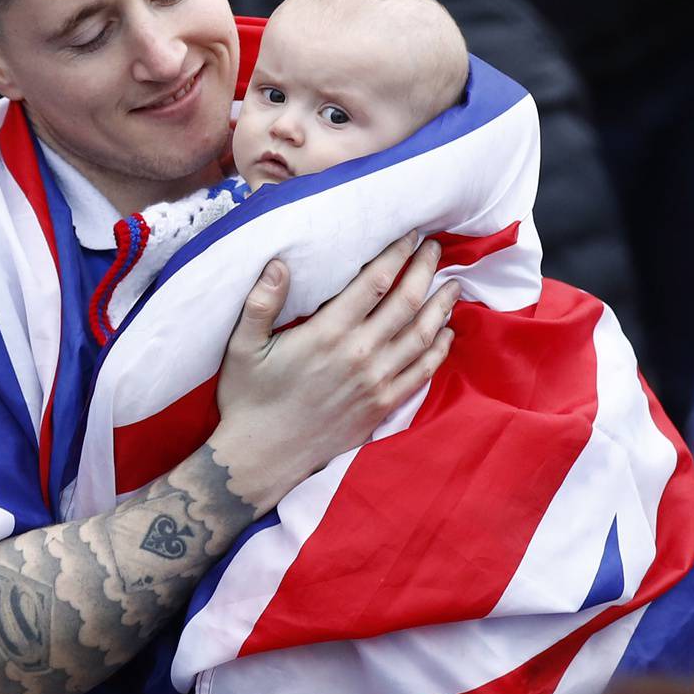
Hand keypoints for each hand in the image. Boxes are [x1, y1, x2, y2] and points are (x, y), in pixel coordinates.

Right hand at [211, 233, 457, 511]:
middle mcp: (359, 354)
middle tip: (435, 249)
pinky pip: (421, 373)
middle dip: (424, 270)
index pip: (374, 283)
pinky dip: (439, 350)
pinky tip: (446, 334)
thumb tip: (278, 262)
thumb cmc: (248, 399)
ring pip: (422, 335)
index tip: (411, 235)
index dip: (397, 255)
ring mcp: (375, 382)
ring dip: (440, 306)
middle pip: (406, 302)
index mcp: (327, 333)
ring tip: (452, 285)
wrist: (261, 457)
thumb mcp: (242, 348)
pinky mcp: (381, 406)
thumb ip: (260, 303)